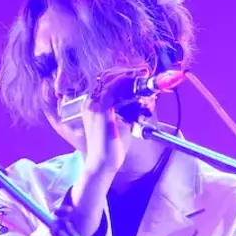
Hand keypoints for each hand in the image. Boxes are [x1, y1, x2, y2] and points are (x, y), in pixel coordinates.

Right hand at [70, 67, 146, 235]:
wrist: (102, 164)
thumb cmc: (112, 146)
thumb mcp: (123, 123)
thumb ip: (130, 110)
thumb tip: (145, 100)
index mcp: (92, 104)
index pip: (106, 81)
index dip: (123, 74)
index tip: (139, 73)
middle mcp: (90, 101)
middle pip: (107, 76)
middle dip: (128, 71)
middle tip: (144, 72)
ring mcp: (93, 105)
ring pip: (110, 80)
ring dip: (129, 76)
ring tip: (143, 76)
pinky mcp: (100, 110)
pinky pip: (112, 89)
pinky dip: (125, 83)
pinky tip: (137, 84)